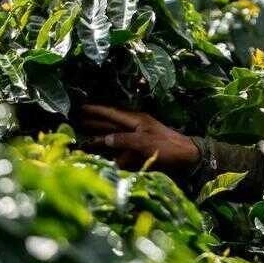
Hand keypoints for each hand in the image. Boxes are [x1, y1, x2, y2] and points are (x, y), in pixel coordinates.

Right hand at [80, 105, 199, 172]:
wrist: (188, 156)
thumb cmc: (168, 147)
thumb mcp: (144, 142)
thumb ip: (124, 140)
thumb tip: (105, 139)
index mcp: (137, 120)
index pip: (112, 113)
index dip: (96, 110)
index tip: (81, 106)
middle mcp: (135, 126)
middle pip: (110, 123)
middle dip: (94, 122)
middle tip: (75, 120)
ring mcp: (138, 137)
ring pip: (115, 135)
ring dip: (100, 136)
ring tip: (84, 137)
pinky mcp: (141, 149)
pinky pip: (122, 148)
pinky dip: (113, 150)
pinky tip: (105, 153)